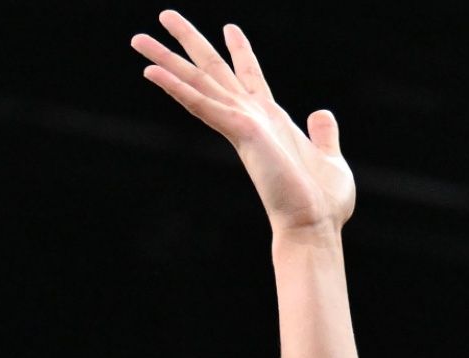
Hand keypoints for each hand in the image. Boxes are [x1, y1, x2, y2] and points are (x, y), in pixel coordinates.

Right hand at [132, 13, 354, 238]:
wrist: (315, 225)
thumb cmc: (322, 202)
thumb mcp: (330, 158)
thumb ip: (323, 134)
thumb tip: (322, 113)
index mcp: (270, 120)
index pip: (250, 77)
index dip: (241, 51)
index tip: (230, 27)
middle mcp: (251, 118)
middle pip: (214, 71)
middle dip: (188, 43)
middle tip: (164, 15)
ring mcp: (242, 124)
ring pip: (198, 82)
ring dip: (168, 59)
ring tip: (138, 38)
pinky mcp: (240, 132)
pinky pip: (202, 104)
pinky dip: (177, 88)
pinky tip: (151, 72)